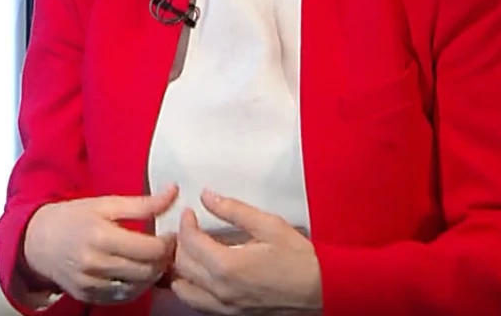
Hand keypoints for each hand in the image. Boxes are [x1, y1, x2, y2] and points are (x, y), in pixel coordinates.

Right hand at [21, 185, 178, 304]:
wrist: (38, 240)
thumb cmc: (73, 217)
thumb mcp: (105, 203)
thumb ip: (142, 204)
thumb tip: (173, 192)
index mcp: (101, 235)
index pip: (149, 249)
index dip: (168, 244)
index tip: (171, 235)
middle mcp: (95, 263)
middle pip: (146, 271)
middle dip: (163, 261)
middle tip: (166, 249)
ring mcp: (90, 283)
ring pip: (137, 288)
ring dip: (152, 276)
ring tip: (153, 260)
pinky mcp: (87, 296)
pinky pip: (122, 297)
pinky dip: (135, 287)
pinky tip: (137, 273)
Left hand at [171, 190, 321, 314]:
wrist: (320, 289)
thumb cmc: (298, 259)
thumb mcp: (268, 225)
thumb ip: (234, 210)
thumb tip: (208, 197)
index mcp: (228, 266)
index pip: (189, 242)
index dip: (186, 222)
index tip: (190, 213)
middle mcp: (221, 290)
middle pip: (182, 264)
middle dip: (180, 242)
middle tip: (189, 227)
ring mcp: (225, 306)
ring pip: (184, 287)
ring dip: (181, 267)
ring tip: (191, 250)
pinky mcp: (231, 314)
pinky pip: (197, 303)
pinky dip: (190, 287)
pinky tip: (199, 273)